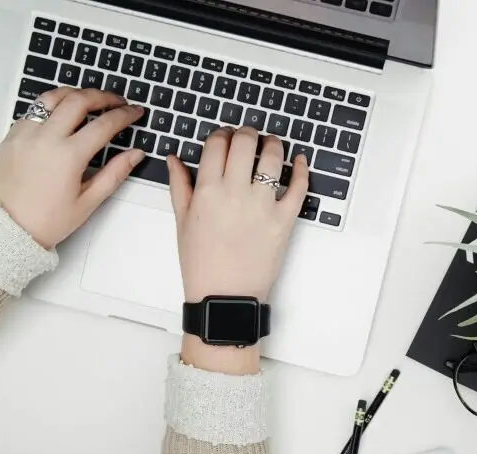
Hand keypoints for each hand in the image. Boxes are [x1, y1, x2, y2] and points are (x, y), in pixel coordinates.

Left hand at [0, 88, 145, 247]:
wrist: (3, 228)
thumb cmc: (45, 221)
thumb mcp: (87, 202)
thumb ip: (114, 174)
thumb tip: (135, 154)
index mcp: (68, 156)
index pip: (104, 124)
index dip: (125, 115)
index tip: (135, 112)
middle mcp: (45, 138)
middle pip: (79, 100)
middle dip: (103, 96)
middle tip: (117, 101)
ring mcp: (25, 133)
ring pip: (53, 97)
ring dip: (75, 93)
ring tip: (89, 99)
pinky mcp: (12, 135)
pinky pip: (34, 109)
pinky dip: (52, 105)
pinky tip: (62, 114)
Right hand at [167, 127, 308, 303]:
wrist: (224, 296)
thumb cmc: (201, 263)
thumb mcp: (182, 222)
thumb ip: (179, 185)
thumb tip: (175, 158)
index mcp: (207, 191)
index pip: (217, 144)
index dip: (222, 134)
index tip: (225, 137)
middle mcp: (235, 193)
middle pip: (245, 143)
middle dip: (247, 133)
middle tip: (249, 136)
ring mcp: (262, 206)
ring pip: (273, 158)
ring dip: (274, 144)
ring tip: (272, 145)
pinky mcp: (284, 220)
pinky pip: (299, 187)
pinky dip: (302, 169)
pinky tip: (300, 161)